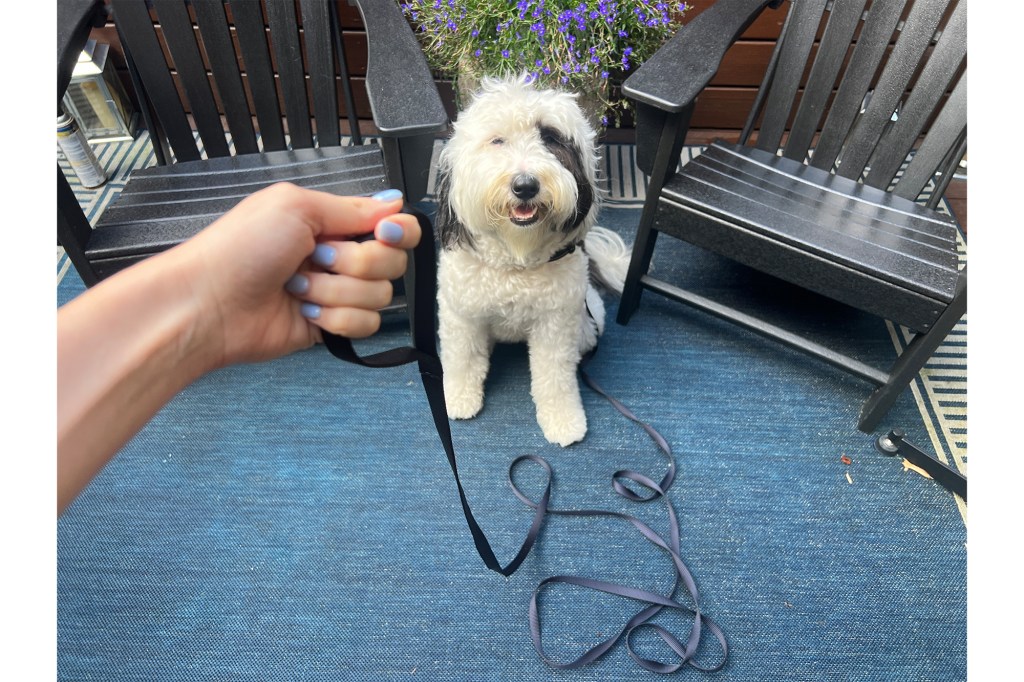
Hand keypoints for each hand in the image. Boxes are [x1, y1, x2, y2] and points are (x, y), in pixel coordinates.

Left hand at [169, 183, 421, 367]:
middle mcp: (339, 255)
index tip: (385, 234)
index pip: (394, 226)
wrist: (208, 303)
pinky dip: (335, 319)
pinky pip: (365, 326)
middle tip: (317, 258)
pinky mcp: (331, 326)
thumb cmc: (241, 248)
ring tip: (297, 288)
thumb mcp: (295, 206)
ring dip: (337, 292)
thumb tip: (395, 204)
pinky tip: (304, 312)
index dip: (399, 232)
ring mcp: (336, 292)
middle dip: (358, 262)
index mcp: (332, 221)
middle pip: (392, 262)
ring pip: (379, 296)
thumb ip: (352, 207)